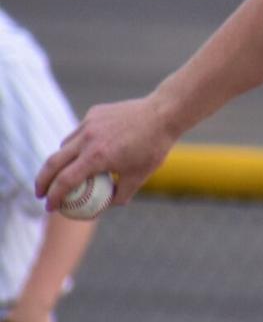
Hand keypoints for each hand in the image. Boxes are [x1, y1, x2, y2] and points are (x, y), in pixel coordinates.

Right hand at [35, 93, 176, 211]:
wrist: (163, 114)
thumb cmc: (153, 148)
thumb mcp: (139, 177)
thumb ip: (120, 195)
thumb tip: (105, 205)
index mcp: (97, 157)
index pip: (65, 181)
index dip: (54, 197)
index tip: (50, 207)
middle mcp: (87, 139)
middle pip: (53, 163)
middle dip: (42, 182)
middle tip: (41, 194)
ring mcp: (89, 124)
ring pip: (64, 146)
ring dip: (59, 162)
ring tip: (63, 173)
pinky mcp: (94, 113)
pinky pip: (78, 132)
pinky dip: (76, 145)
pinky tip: (85, 151)